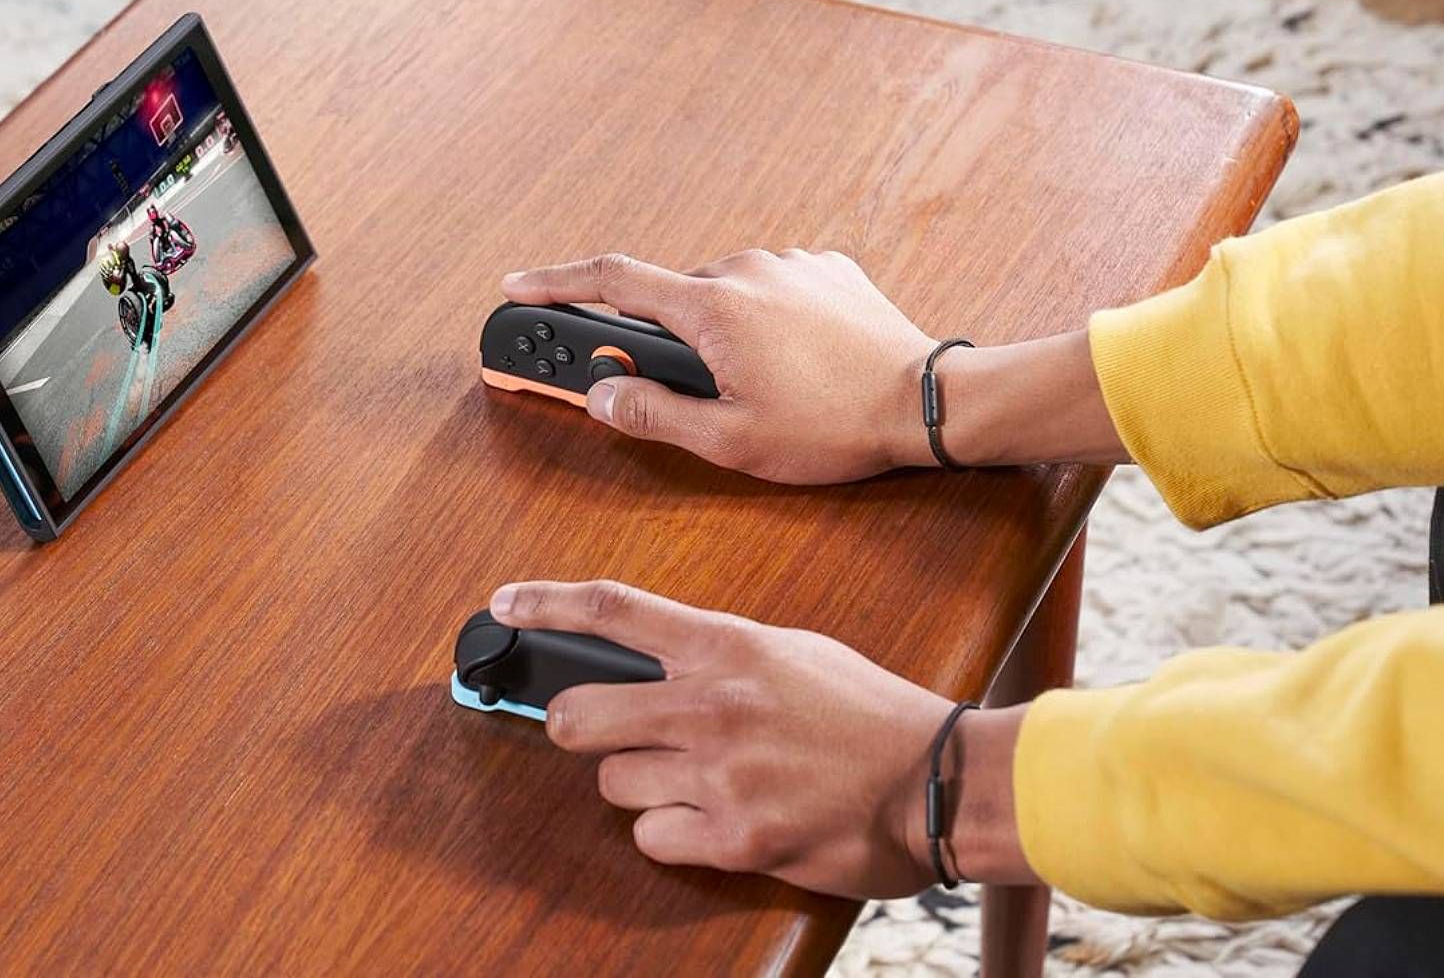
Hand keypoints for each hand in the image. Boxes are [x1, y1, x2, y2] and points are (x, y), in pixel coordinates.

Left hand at [488, 579, 1034, 897]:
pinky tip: (714, 822)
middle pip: (580, 715)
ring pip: (614, 784)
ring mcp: (718, 776)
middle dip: (578, 727)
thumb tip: (663, 661)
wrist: (938, 782)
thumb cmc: (872, 715)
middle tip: (604, 734)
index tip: (506, 605)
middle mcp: (712, 706)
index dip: (547, 604)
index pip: (615, 611)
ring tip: (693, 782)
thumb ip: (723, 654)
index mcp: (729, 648)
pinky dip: (671, 835)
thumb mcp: (795, 654)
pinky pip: (653, 838)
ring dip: (639, 785)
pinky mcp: (732, 839)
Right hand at [501, 251, 1128, 478]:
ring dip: (725, 336)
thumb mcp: (729, 441)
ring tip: (768, 392)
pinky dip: (768, 324)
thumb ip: (653, 415)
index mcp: (711, 307)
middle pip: (675, 298)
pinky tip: (799, 367)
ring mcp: (789, 262)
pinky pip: (773, 291)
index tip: (518, 287)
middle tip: (692, 393)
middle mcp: (745, 267)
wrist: (927, 403)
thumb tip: (601, 396)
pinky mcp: (826, 268)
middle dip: (670, 344)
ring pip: (727, 296)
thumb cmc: (832, 428)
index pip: (610, 281)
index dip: (554, 283)